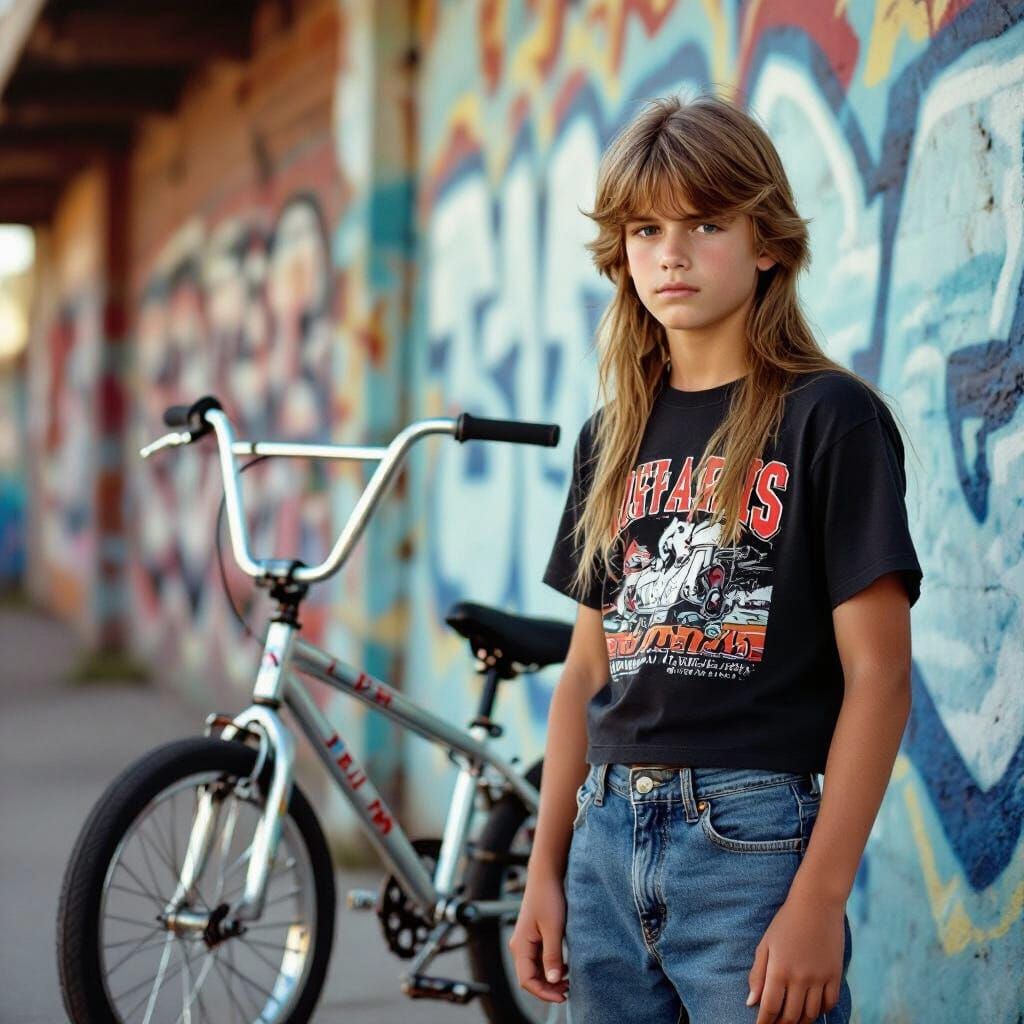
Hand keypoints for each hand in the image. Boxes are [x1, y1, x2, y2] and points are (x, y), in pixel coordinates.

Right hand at [507, 870, 569, 1002]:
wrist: (546, 875)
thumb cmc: (548, 898)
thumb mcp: (554, 928)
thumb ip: (552, 955)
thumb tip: (552, 981)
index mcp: (520, 945)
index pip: (527, 980)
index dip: (544, 993)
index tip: (563, 996)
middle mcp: (520, 946)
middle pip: (530, 977)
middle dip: (548, 987)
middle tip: (569, 990)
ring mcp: (526, 941)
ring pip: (536, 969)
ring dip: (550, 978)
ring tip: (569, 980)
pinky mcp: (534, 936)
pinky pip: (539, 959)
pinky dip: (551, 966)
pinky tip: (565, 966)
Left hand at [747, 890, 844, 1022]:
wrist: (817, 903)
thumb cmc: (786, 922)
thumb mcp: (766, 944)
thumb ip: (757, 974)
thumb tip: (751, 1002)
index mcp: (779, 970)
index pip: (770, 1008)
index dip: (764, 1023)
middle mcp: (800, 978)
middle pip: (791, 1016)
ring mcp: (820, 977)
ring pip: (810, 1014)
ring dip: (800, 1021)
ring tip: (792, 1020)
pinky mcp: (835, 975)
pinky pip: (829, 1004)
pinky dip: (820, 1012)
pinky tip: (811, 1009)